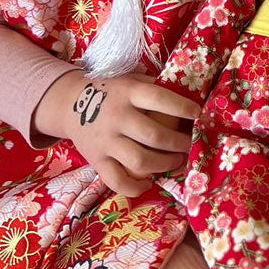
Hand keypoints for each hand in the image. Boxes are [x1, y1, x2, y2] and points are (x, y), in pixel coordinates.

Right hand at [34, 72, 199, 196]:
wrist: (71, 104)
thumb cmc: (113, 92)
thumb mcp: (132, 80)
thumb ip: (154, 88)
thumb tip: (191, 96)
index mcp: (128, 93)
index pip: (159, 99)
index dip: (181, 107)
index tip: (198, 114)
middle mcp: (117, 117)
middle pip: (154, 136)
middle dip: (178, 143)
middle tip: (189, 145)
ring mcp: (105, 141)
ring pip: (139, 161)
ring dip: (164, 164)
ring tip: (176, 161)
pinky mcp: (96, 160)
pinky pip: (117, 181)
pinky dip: (135, 188)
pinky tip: (148, 184)